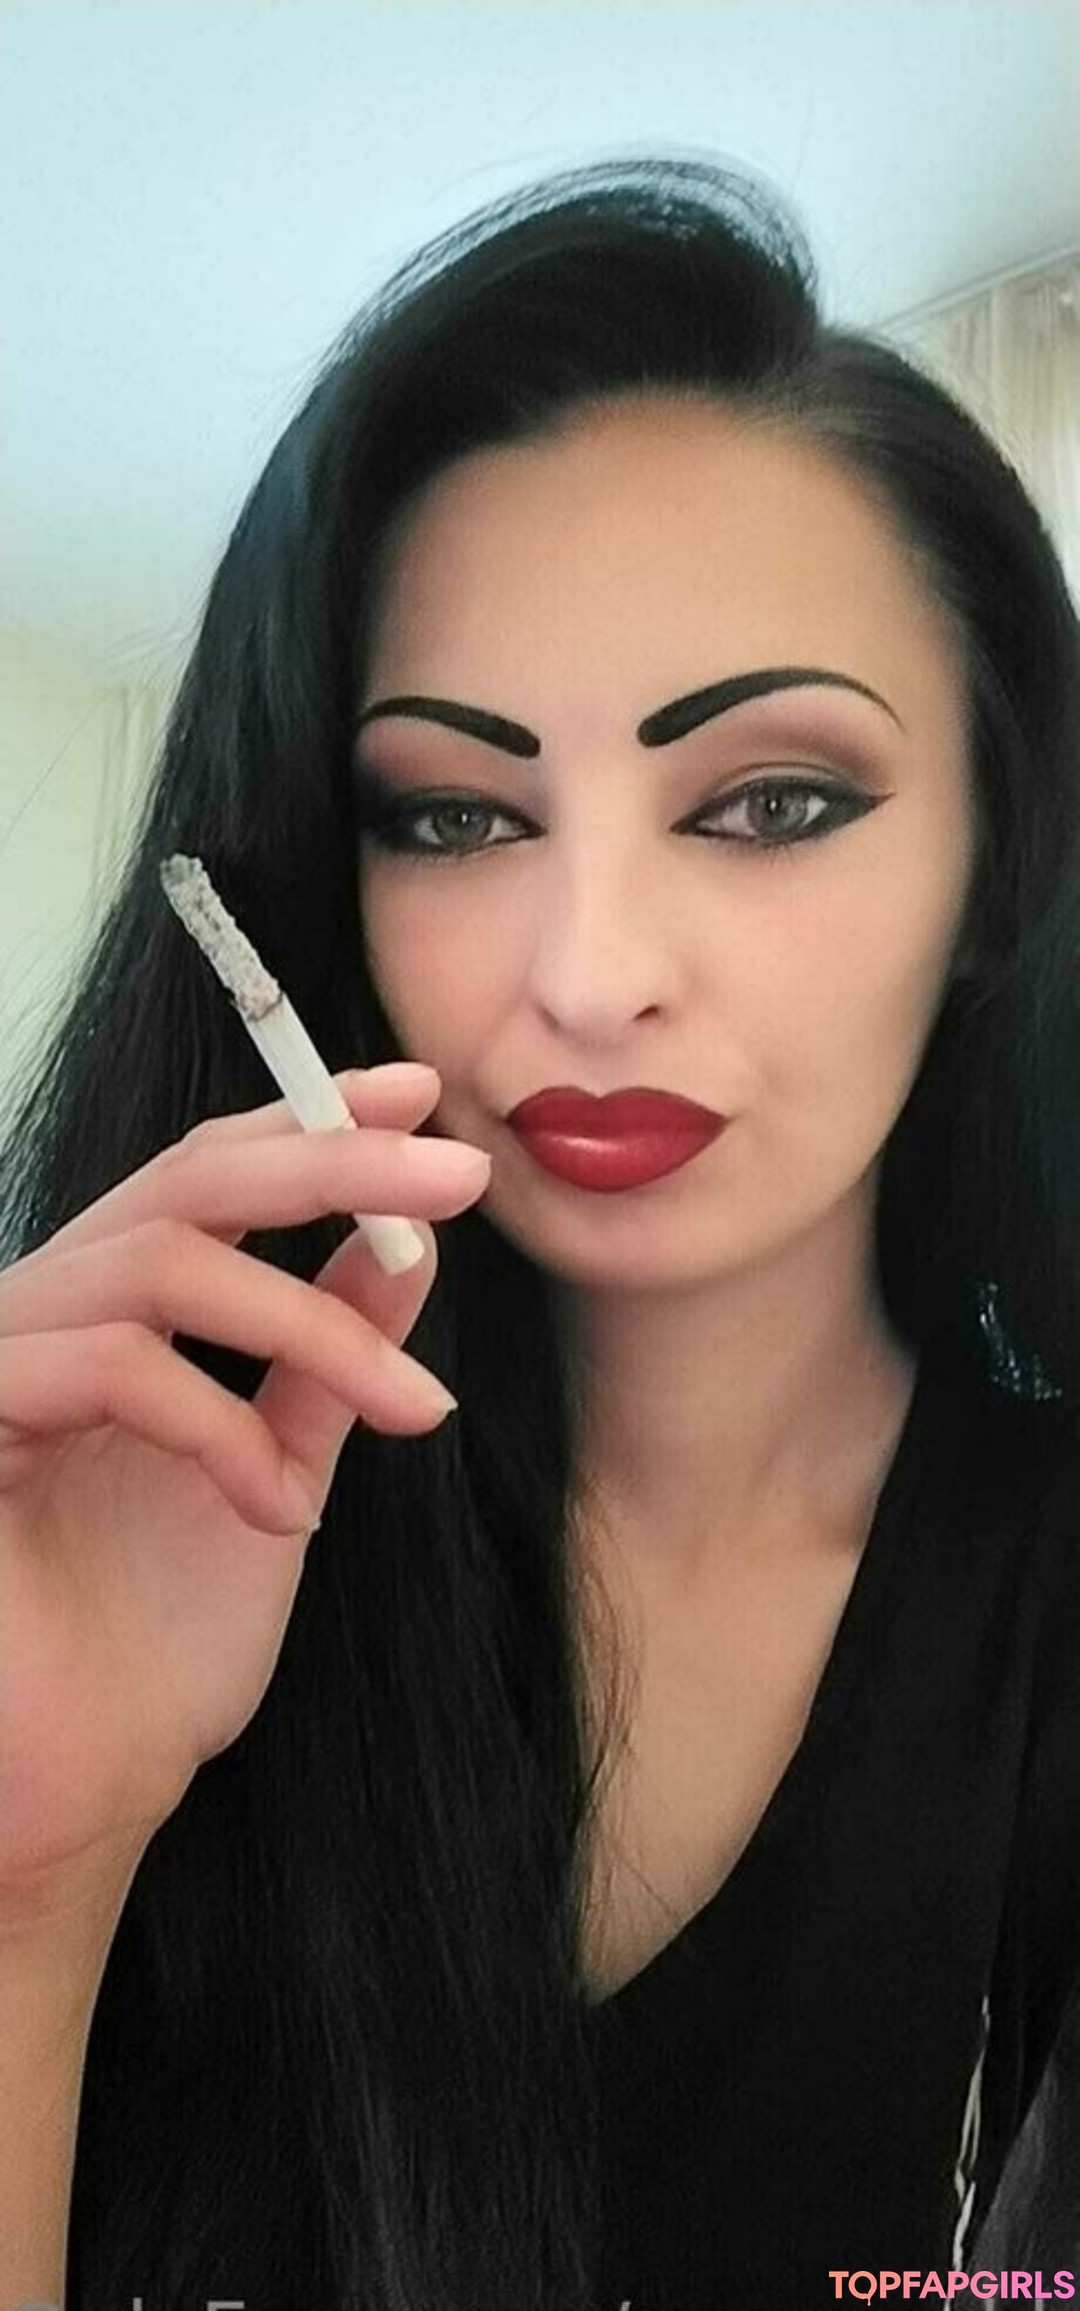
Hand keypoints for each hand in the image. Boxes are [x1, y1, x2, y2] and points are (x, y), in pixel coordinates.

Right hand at [0, 1062, 488, 1930]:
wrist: (79, 1793)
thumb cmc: (154, 1650)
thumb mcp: (275, 1474)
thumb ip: (323, 1366)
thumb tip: (406, 1251)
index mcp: (112, 1314)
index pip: (209, 1175)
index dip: (314, 1123)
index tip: (422, 1096)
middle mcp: (45, 1313)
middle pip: (186, 1181)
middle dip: (333, 1162)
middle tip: (460, 1177)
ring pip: (161, 1264)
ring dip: (313, 1326)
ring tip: (415, 1414)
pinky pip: (109, 1366)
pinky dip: (220, 1424)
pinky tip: (280, 1509)